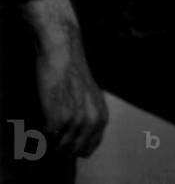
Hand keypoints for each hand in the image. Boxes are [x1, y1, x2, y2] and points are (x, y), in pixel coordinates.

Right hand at [35, 23, 108, 156]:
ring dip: (52, 139)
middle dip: (63, 145)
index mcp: (101, 115)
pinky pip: (48, 135)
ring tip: (49, 123)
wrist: (64, 54)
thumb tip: (80, 135)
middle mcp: (92, 121)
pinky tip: (44, 115)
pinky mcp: (59, 118)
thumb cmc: (74, 72)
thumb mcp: (90, 96)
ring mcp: (76, 120)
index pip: (90, 147)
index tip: (66, 141)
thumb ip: (89, 116)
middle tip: (54, 134)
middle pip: (75, 150)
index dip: (76, 147)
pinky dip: (43, 128)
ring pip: (61, 146)